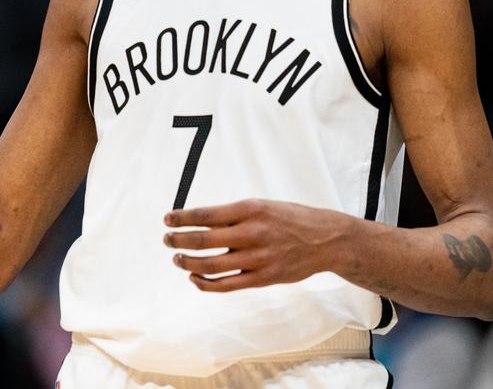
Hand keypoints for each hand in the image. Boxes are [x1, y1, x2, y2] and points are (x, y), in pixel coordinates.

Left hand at [163, 199, 349, 291]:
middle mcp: (252, 233)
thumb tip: (194, 222)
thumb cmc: (288, 219)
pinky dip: (205, 283)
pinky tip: (194, 278)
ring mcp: (258, 258)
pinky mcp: (263, 278)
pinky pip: (226, 285)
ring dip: (187, 263)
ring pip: (210, 265)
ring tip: (177, 259)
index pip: (205, 214)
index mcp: (250, 209)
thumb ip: (231, 216)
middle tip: (167, 239)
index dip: (181, 218)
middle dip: (178, 240)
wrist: (326, 239)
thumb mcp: (261, 206)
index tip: (167, 219)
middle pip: (203, 240)